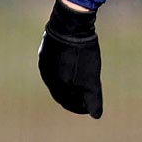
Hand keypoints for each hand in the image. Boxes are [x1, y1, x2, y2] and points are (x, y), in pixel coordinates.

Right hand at [38, 0, 102, 117]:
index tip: (90, 108)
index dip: (80, 107)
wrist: (70, 26)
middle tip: (86, 100)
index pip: (67, 102)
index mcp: (56, 85)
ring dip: (68, 84)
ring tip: (80, 85)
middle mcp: (47, 76)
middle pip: (61, 93)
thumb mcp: (91, 79)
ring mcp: (45, 62)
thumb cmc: (82, 54)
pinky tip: (71, 67)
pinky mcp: (46, 50)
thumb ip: (93, 98)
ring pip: (56, 79)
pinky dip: (64, 71)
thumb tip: (96, 115)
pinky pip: (55, 66)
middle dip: (74, 98)